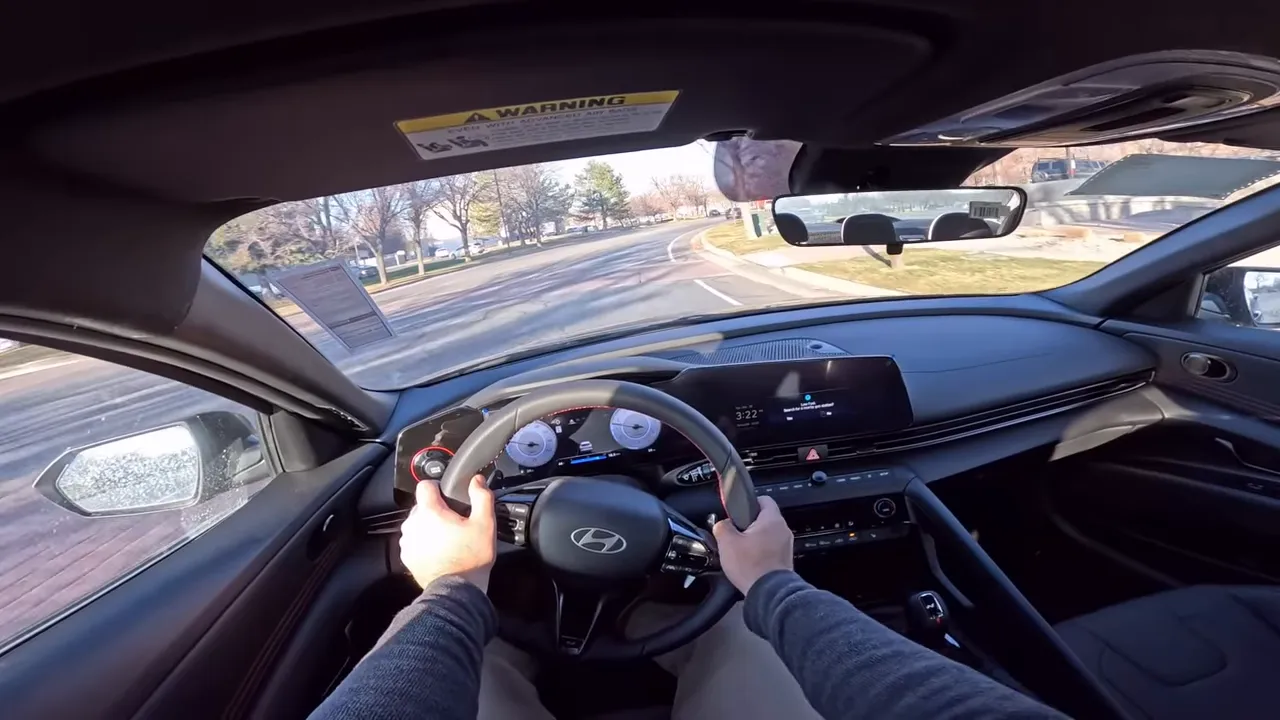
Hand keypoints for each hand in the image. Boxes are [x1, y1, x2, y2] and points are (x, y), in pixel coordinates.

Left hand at [400, 475, 496, 592]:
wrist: (457, 591)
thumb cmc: (471, 558)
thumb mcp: (485, 524)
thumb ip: (481, 497)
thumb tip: (477, 481)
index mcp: (430, 512)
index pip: (425, 485)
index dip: (437, 487)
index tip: (448, 496)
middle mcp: (413, 524)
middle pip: (422, 506)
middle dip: (436, 510)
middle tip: (454, 524)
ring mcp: (407, 541)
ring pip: (416, 524)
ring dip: (428, 527)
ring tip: (447, 540)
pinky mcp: (407, 557)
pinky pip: (414, 541)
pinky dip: (424, 543)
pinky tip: (439, 552)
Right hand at [712, 497, 793, 594]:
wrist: (768, 593)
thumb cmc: (751, 566)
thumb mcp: (727, 542)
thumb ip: (722, 526)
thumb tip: (722, 524)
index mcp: (772, 519)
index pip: (763, 499)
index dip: (749, 503)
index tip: (738, 512)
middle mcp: (783, 530)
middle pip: (764, 519)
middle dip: (749, 525)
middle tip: (736, 534)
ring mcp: (786, 546)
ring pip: (768, 535)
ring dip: (755, 540)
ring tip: (742, 551)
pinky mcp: (785, 560)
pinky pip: (772, 550)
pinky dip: (761, 553)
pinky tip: (750, 562)